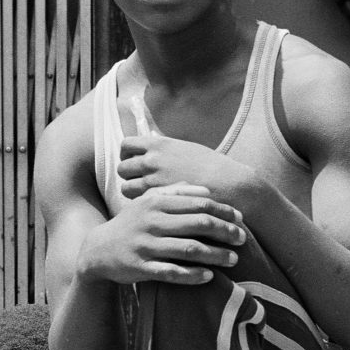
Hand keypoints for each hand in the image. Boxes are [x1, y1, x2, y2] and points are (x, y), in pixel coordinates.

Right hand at [78, 182, 245, 286]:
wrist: (98, 250)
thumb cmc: (131, 224)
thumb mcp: (147, 202)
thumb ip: (175, 192)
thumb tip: (207, 191)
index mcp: (156, 202)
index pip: (198, 203)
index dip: (223, 211)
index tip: (240, 219)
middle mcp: (152, 221)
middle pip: (198, 224)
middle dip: (225, 232)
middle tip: (242, 239)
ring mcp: (146, 245)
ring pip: (189, 249)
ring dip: (215, 255)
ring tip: (233, 260)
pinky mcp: (141, 267)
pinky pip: (172, 272)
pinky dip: (193, 274)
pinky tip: (209, 276)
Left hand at [118, 133, 232, 200]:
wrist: (227, 183)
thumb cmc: (210, 166)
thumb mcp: (185, 148)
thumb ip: (164, 150)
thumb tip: (151, 151)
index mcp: (159, 144)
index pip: (126, 145)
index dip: (126, 154)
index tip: (132, 161)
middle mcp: (151, 160)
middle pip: (122, 168)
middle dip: (128, 175)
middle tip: (139, 182)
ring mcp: (153, 181)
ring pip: (125, 188)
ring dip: (132, 192)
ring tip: (146, 196)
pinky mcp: (158, 199)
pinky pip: (137, 202)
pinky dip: (142, 204)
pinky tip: (155, 206)